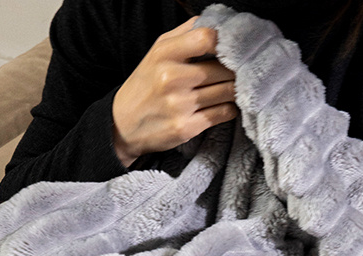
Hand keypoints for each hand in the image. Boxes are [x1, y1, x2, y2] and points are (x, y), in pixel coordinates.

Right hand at [111, 16, 237, 167]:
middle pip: (223, 69)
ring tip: (232, 87)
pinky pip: (224, 113)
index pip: (206, 38)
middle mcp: (172, 78)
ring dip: (235, 90)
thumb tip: (213, 21)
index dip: (225, 42)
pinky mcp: (187, 127)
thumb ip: (184, 34)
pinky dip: (230, 108)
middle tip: (240, 72)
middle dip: (235, 70)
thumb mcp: (157, 52)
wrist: (123, 124)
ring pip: (227, 92)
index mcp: (165, 53)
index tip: (231, 48)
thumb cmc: (145, 85)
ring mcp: (180, 105)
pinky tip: (224, 104)